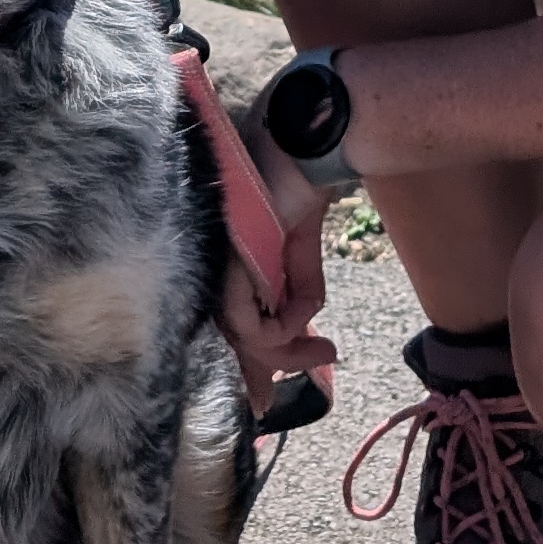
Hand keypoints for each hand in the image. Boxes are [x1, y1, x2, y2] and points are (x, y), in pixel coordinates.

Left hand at [217, 114, 338, 415]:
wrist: (305, 147)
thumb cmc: (299, 187)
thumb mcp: (303, 251)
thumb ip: (298, 292)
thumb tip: (301, 330)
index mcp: (232, 261)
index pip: (230, 319)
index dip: (246, 361)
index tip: (262, 396)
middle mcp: (219, 266)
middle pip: (231, 334)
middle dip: (260, 371)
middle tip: (281, 396)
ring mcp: (220, 264)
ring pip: (239, 334)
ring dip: (282, 355)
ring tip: (324, 354)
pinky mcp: (229, 263)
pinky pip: (246, 321)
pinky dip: (277, 332)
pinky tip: (302, 329)